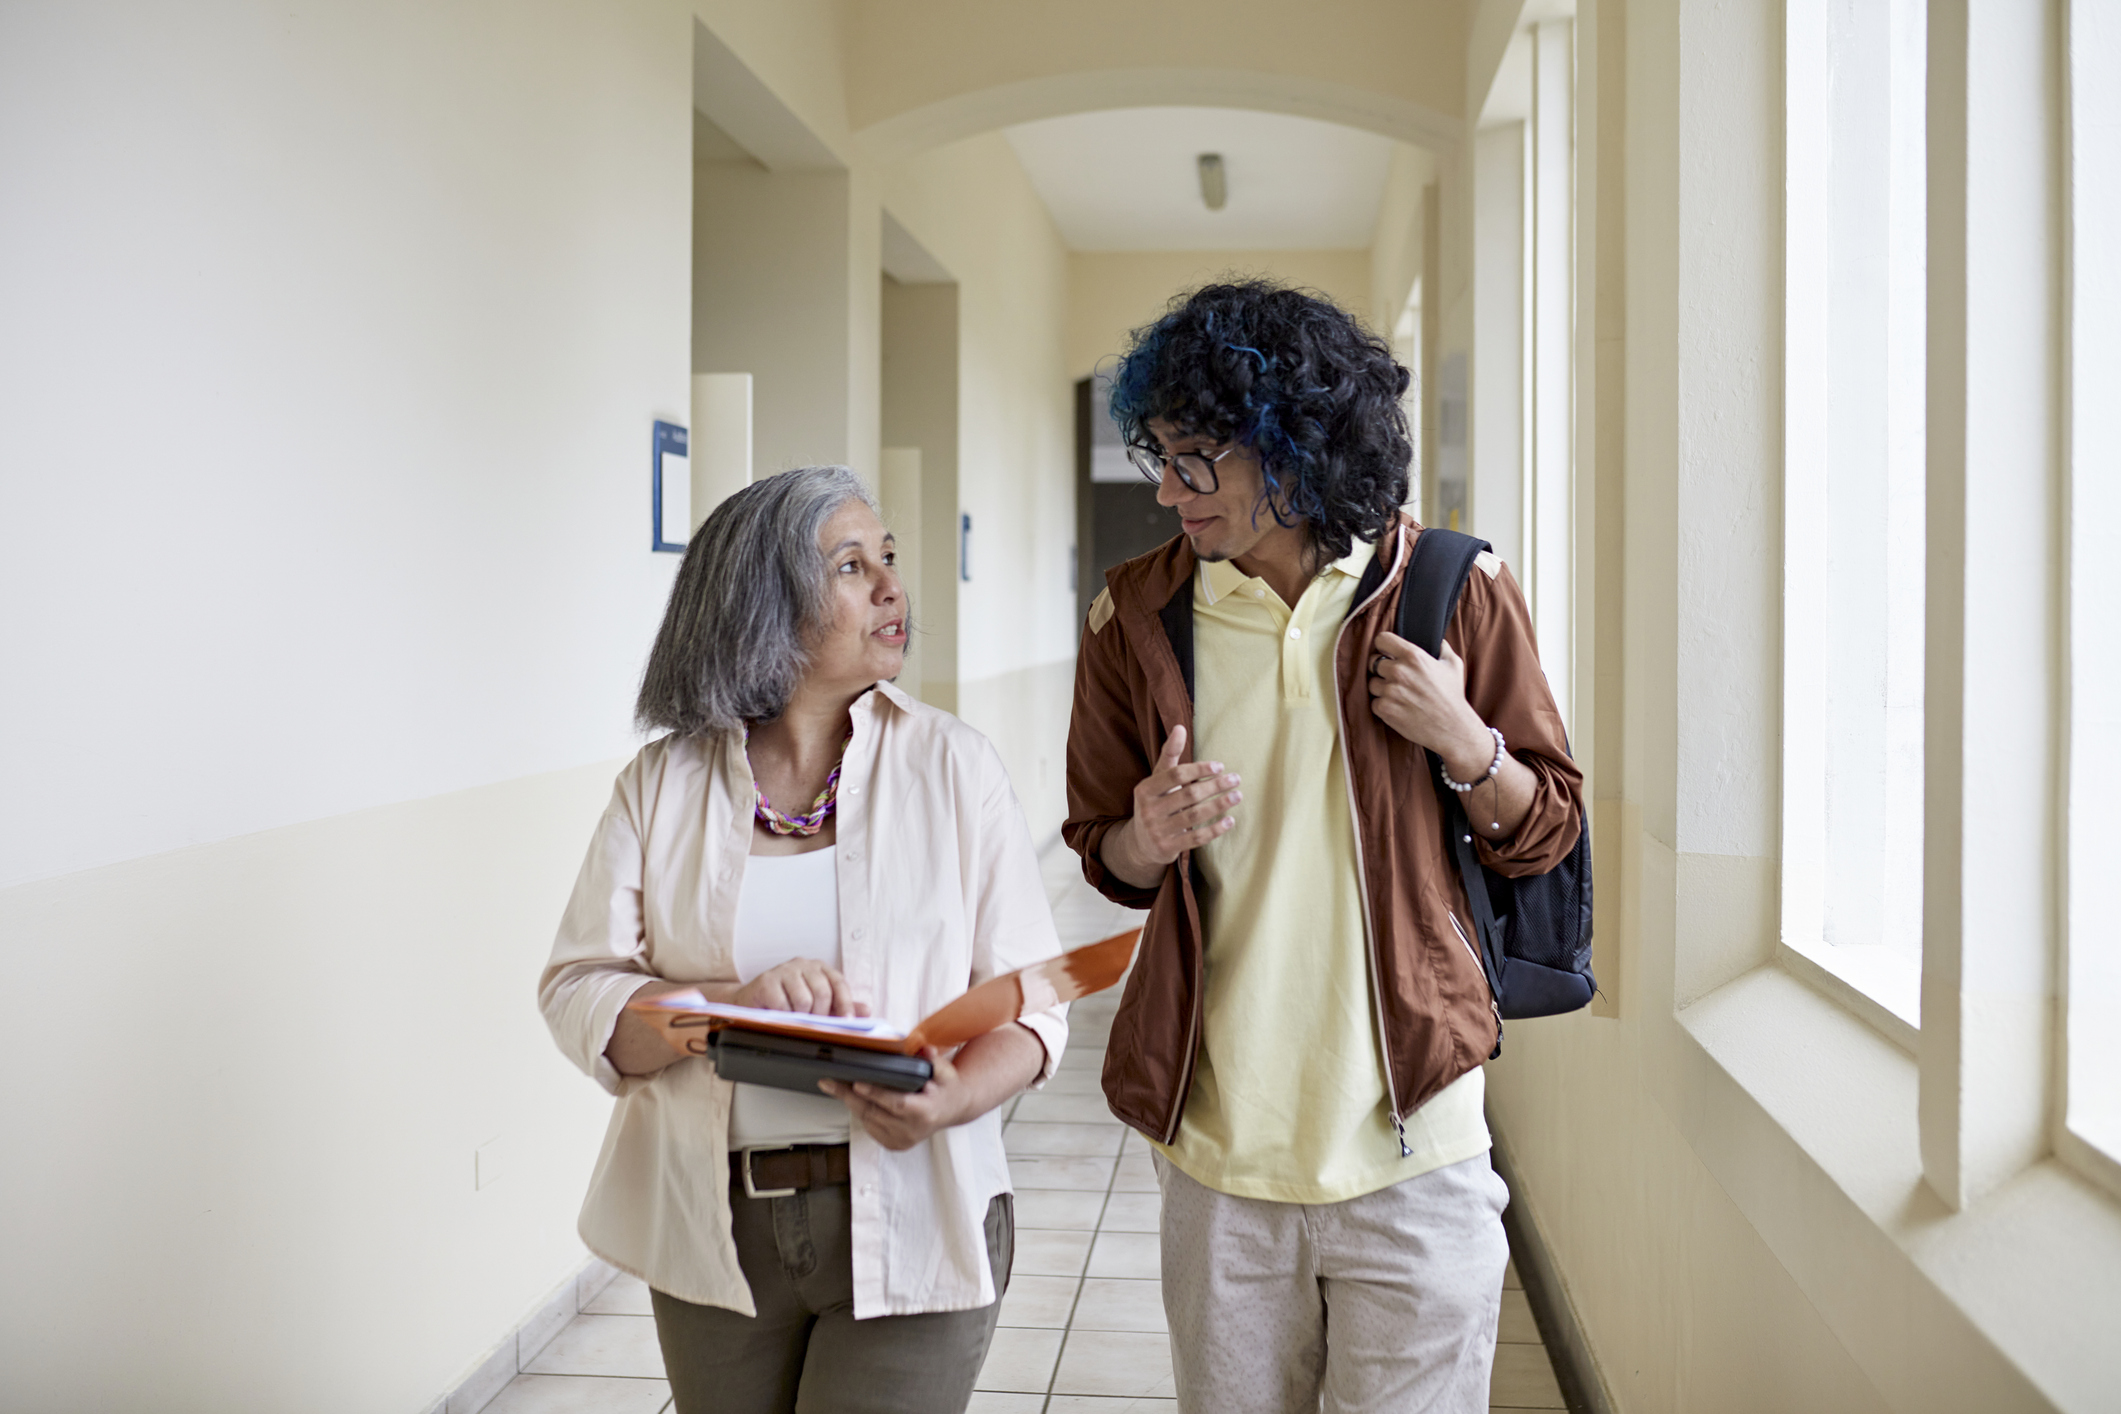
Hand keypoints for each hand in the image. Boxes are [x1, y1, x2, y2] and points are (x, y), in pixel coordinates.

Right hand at [734, 959, 867, 1017]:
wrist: (751, 1001)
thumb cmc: (786, 1001)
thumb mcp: (816, 1004)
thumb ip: (840, 1006)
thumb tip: (866, 1010)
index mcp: (818, 968)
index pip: (839, 982)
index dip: (846, 1003)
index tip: (848, 1022)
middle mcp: (803, 964)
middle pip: (823, 992)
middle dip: (821, 1014)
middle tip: (814, 1024)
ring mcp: (784, 970)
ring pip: (804, 1000)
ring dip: (801, 1016)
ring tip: (794, 1018)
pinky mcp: (767, 980)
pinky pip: (784, 1004)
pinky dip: (784, 1015)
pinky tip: (779, 1014)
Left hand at [821, 1046, 968, 1150]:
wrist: (953, 1110)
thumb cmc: (946, 1087)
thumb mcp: (945, 1071)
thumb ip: (933, 1060)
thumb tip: (924, 1049)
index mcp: (926, 1112)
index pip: (897, 1104)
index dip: (876, 1094)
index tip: (857, 1084)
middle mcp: (912, 1130)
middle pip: (875, 1113)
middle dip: (849, 1096)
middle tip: (828, 1082)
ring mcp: (903, 1140)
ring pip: (869, 1121)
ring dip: (851, 1103)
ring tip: (833, 1086)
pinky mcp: (895, 1145)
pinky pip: (871, 1128)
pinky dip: (860, 1112)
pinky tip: (851, 1098)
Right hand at [1111, 725, 1241, 873]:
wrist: (1140, 843)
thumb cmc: (1155, 803)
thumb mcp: (1157, 779)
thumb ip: (1169, 754)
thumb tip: (1180, 727)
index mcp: (1145, 789)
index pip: (1176, 775)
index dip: (1199, 769)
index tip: (1220, 766)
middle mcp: (1149, 810)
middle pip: (1189, 795)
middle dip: (1215, 786)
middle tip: (1236, 779)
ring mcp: (1157, 831)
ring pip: (1195, 816)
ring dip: (1219, 805)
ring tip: (1237, 796)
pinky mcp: (1168, 848)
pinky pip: (1196, 838)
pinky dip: (1215, 829)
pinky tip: (1230, 821)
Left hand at [1365, 633, 1492, 776]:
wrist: (1452, 728)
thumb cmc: (1453, 696)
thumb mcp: (1453, 665)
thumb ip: (1442, 648)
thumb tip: (1437, 639)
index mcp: (1413, 656)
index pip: (1382, 639)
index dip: (1383, 646)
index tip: (1387, 652)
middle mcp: (1399, 671)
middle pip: (1372, 662)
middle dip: (1381, 668)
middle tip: (1394, 677)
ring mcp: (1390, 691)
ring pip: (1372, 683)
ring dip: (1381, 688)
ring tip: (1399, 694)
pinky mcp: (1385, 709)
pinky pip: (1374, 702)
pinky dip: (1383, 705)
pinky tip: (1398, 707)